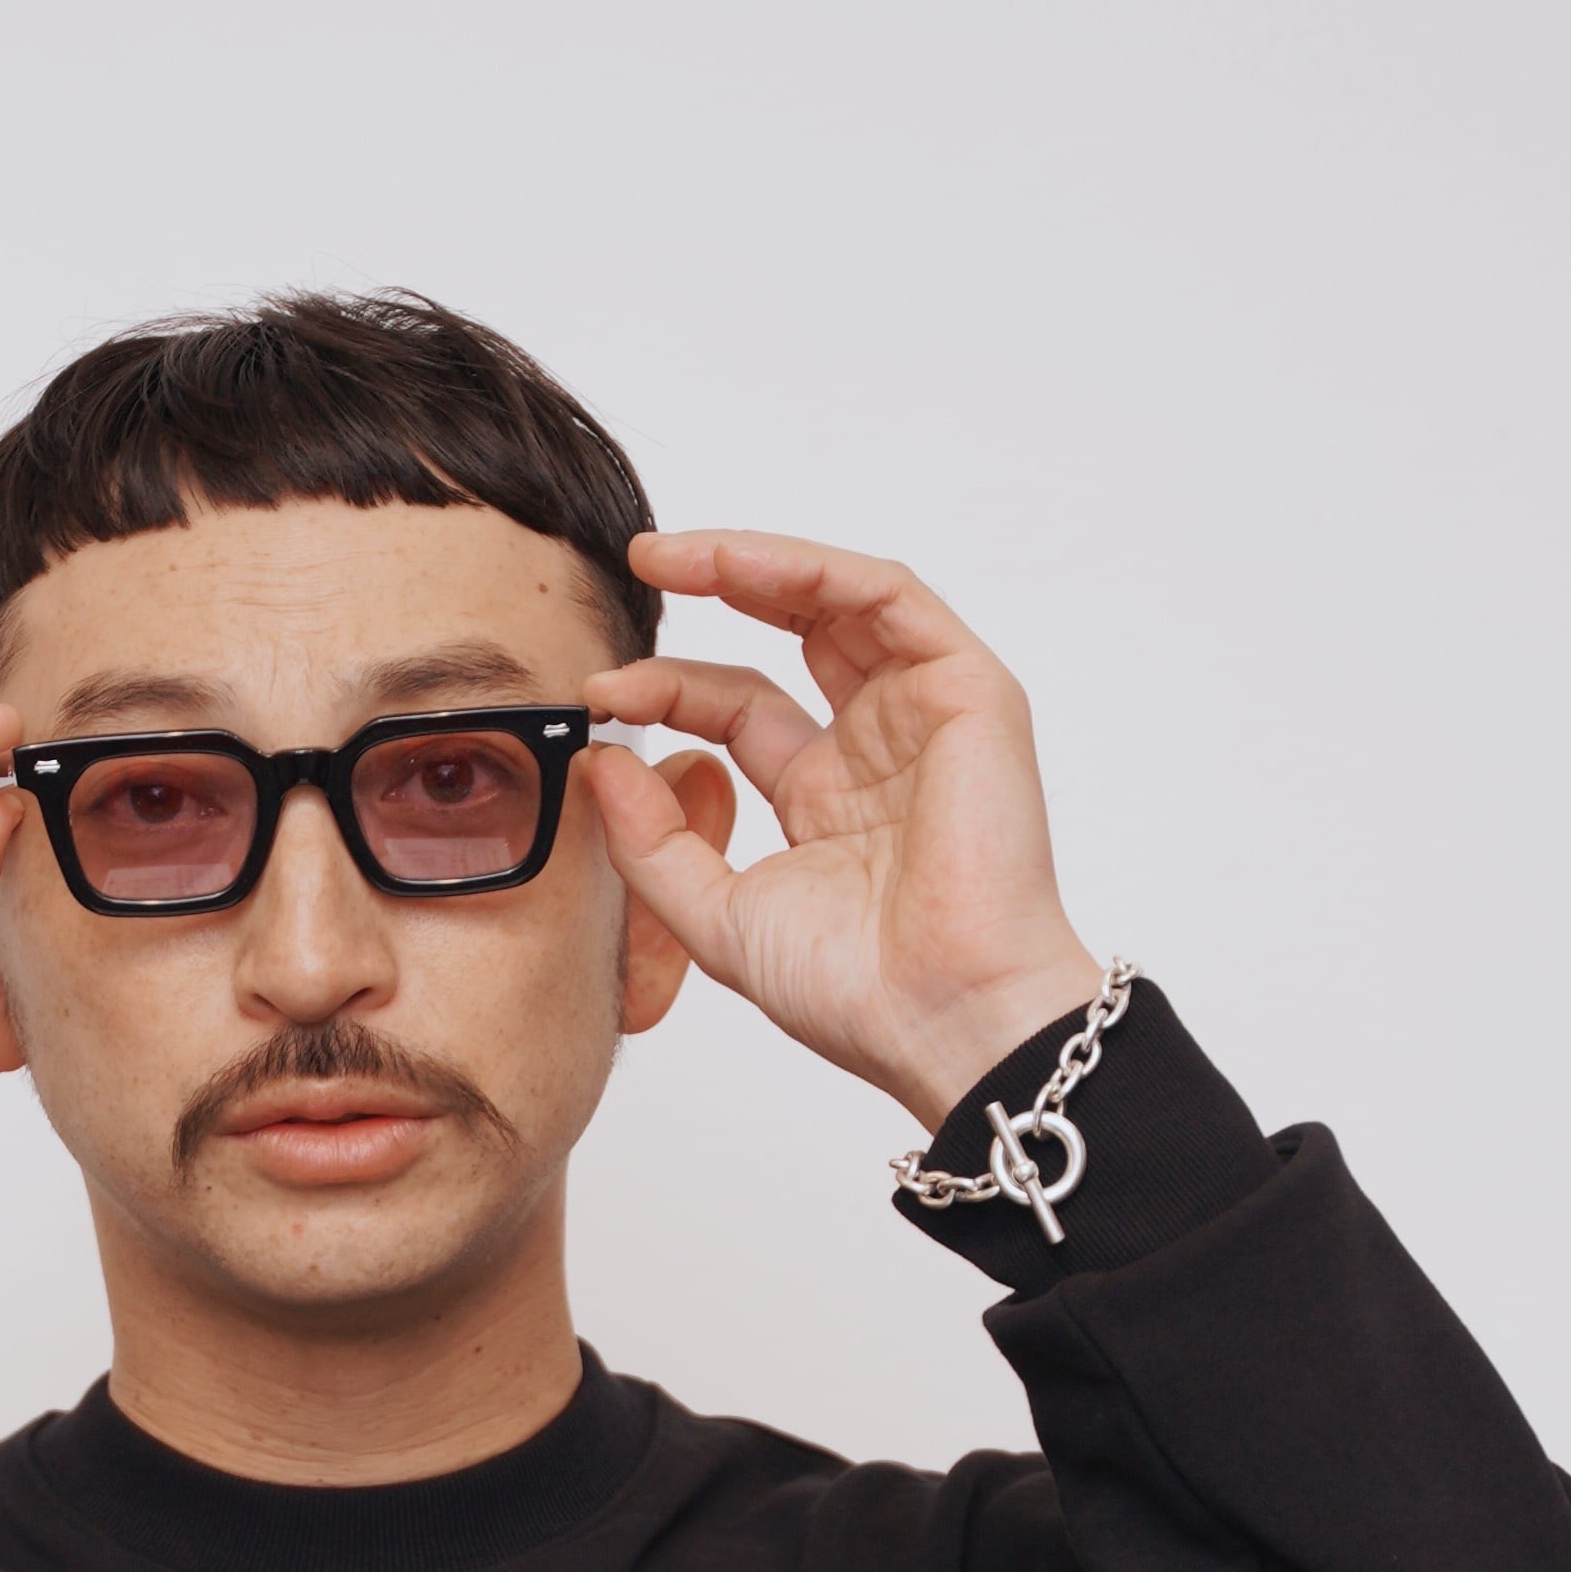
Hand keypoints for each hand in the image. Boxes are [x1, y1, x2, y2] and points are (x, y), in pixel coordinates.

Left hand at [583, 534, 1101, 1131]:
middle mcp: (877, 747)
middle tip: (640, 565)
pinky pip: (891, 599)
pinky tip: (744, 567)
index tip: (599, 696)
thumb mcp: (717, 915)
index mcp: (824, 798)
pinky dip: (817, 571)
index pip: (736, 709)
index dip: (666, 689)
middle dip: (716, 588)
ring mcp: (927, 716)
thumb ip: (651, 844)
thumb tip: (601, 762)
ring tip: (676, 554)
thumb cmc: (855, 991)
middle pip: (793, 634)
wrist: (941, 1017)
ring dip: (758, 564)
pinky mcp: (971, 695)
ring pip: (841, 601)